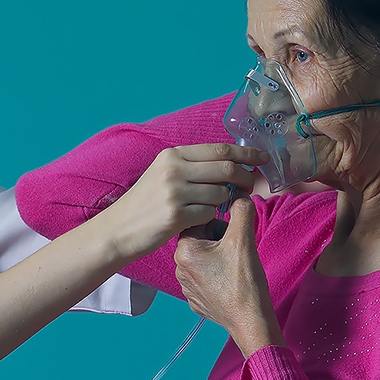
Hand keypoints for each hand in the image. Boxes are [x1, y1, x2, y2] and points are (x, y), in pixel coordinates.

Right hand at [102, 143, 267, 259]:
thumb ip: (192, 166)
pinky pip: (210, 213)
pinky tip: (202, 219)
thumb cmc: (145, 204)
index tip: (262, 158)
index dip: (246, 153)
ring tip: (220, 205)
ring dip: (227, 200)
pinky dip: (211, 217)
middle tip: (250, 185)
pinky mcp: (176, 216)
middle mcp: (174, 170)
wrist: (118, 230)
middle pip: (226, 168)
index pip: (220, 149)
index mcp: (172, 155)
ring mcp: (174, 193)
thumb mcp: (163, 174)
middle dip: (245, 177)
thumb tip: (230, 163)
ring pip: (221, 192)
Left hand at [175, 197, 282, 356]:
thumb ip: (241, 210)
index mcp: (185, 250)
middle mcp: (179, 268)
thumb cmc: (244, 281)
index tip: (232, 233)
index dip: (220, 223)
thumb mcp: (244, 239)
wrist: (249, 320)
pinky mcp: (195, 299)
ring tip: (234, 268)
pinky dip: (218, 275)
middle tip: (236, 252)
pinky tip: (230, 282)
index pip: (199, 222)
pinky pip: (205, 276)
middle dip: (220, 240)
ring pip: (203, 258)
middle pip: (201, 239)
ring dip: (219, 257)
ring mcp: (186, 286)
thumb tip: (239, 193)